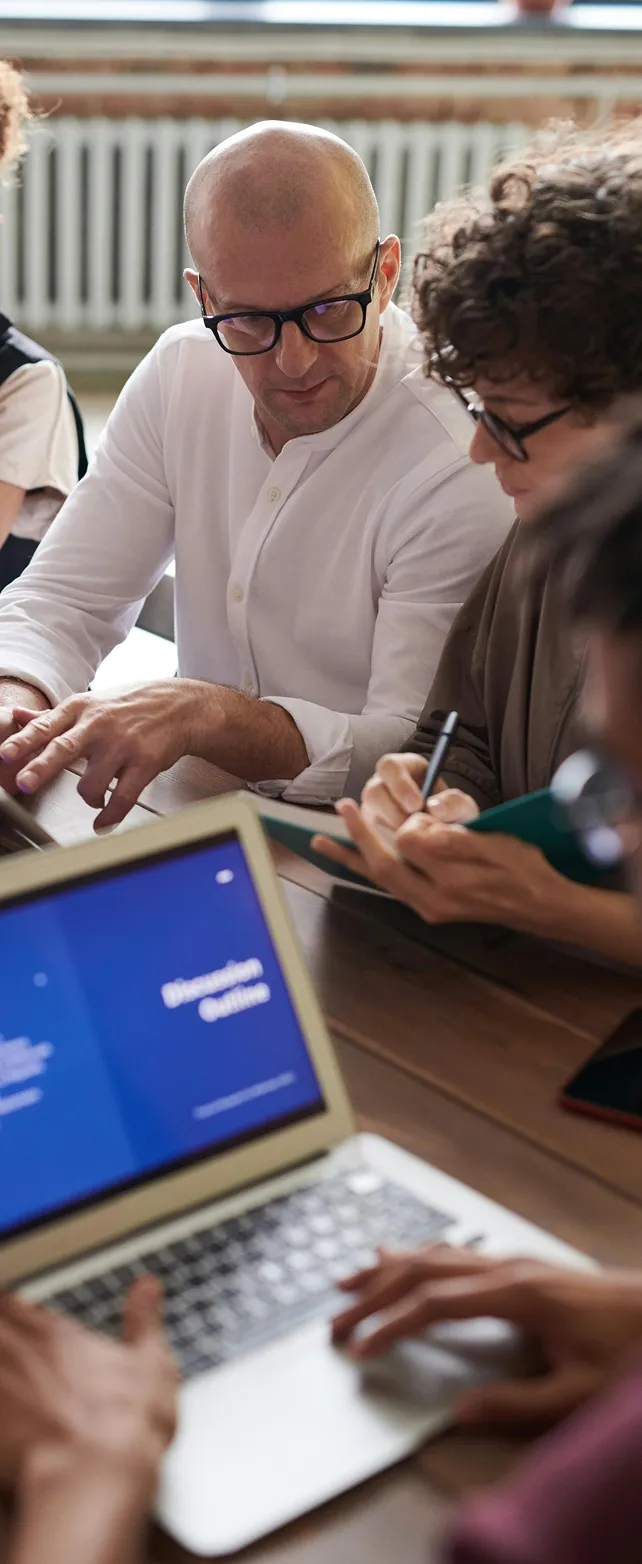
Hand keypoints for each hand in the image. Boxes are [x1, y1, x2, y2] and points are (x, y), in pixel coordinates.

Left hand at [0, 680, 210, 827]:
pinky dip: (110, 815)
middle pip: (65, 748)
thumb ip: (51, 716)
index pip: (46, 726)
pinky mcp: (145, 763)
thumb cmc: (131, 706)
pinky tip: (103, 821)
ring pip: (93, 782)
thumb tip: (17, 715)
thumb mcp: (89, 703)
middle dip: (43, 767)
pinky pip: (123, 798)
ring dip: (89, 799)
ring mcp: (123, 744)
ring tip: (94, 798)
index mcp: (81, 709)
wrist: (180, 707)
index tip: (5, 754)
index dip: (24, 741)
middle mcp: (100, 725)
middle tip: (26, 783)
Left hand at [0, 1277, 177, 1496]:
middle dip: (1, 1336)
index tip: (13, 1315)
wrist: (95, 1481)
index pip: (11, 1305)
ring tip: (9, 1382)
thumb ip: (144, 1321)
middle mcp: (20, 1360)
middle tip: (8, 1346)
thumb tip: (147, 1288)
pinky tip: (3, 1421)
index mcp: (55, 1338)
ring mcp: (1, 1397)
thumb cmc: (126, 1425)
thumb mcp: (152, 1364)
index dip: (10, 1310)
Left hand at [314, 799, 564, 930]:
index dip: (405, 822)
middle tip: (341, 807)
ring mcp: (430, 908)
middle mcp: (435, 900)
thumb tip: (415, 831)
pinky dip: (368, 871)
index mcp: (453, 880)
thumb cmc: (524, 868)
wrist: (541, 906)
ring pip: (380, 879)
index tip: (414, 808)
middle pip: (383, 866)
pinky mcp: (430, 909)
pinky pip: (390, 887)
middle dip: (358, 836)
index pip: (408, 844)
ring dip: (351, 857)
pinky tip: (352, 860)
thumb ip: (453, 841)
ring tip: (321, 841)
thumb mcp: (496, 846)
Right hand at [331, 1245, 641, 1428]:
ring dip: (388, 1267)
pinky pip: (454, 1253)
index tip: (359, 1348)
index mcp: (516, 1293)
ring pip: (436, 1255)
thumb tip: (458, 1411)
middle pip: (424, 1271)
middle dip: (374, 1294)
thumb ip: (516, 1403)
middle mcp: (507, 1267)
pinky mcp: (519, 1267)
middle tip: (334, 1320)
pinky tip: (401, 1255)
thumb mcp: (578, 1392)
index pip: (435, 1303)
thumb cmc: (626, 1352)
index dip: (391, 1325)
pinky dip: (417, 1255)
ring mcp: (512, 1261)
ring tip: (347, 1279)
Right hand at [360, 751, 478, 836]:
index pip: (389, 766)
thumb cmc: (452, 818)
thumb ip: (455, 804)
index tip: (417, 805)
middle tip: (412, 827)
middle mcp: (382, 786)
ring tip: (413, 842)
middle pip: (373, 792)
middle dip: (393, 812)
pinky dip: (385, 847)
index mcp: (403, 769)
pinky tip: (404, 854)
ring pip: (368, 816)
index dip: (400, 784)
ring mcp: (372, 810)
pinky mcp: (369, 833)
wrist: (447, 842)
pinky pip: (367, 838)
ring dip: (389, 831)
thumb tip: (435, 808)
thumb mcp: (462, 808)